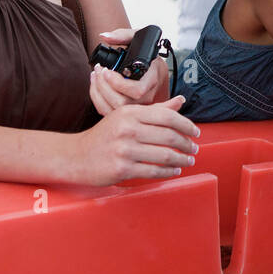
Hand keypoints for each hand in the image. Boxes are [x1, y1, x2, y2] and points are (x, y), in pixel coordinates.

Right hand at [74, 96, 200, 185]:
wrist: (76, 156)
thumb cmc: (105, 135)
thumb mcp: (126, 116)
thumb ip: (155, 110)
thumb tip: (180, 101)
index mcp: (130, 113)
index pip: (167, 116)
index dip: (186, 125)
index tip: (196, 132)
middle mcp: (127, 129)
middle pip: (168, 136)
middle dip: (186, 144)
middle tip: (194, 149)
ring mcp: (124, 150)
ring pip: (164, 155)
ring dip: (181, 160)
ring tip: (188, 160)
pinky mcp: (122, 169)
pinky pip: (153, 171)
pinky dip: (168, 172)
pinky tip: (174, 171)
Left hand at [89, 28, 170, 113]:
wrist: (156, 72)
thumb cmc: (147, 55)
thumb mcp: (139, 39)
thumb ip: (122, 35)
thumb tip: (105, 36)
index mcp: (152, 79)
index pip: (137, 90)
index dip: (118, 83)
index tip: (106, 70)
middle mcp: (148, 96)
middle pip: (123, 103)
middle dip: (103, 87)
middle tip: (98, 71)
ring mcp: (138, 106)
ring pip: (114, 110)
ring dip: (98, 93)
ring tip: (95, 76)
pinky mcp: (129, 111)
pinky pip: (110, 112)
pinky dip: (97, 99)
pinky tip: (96, 85)